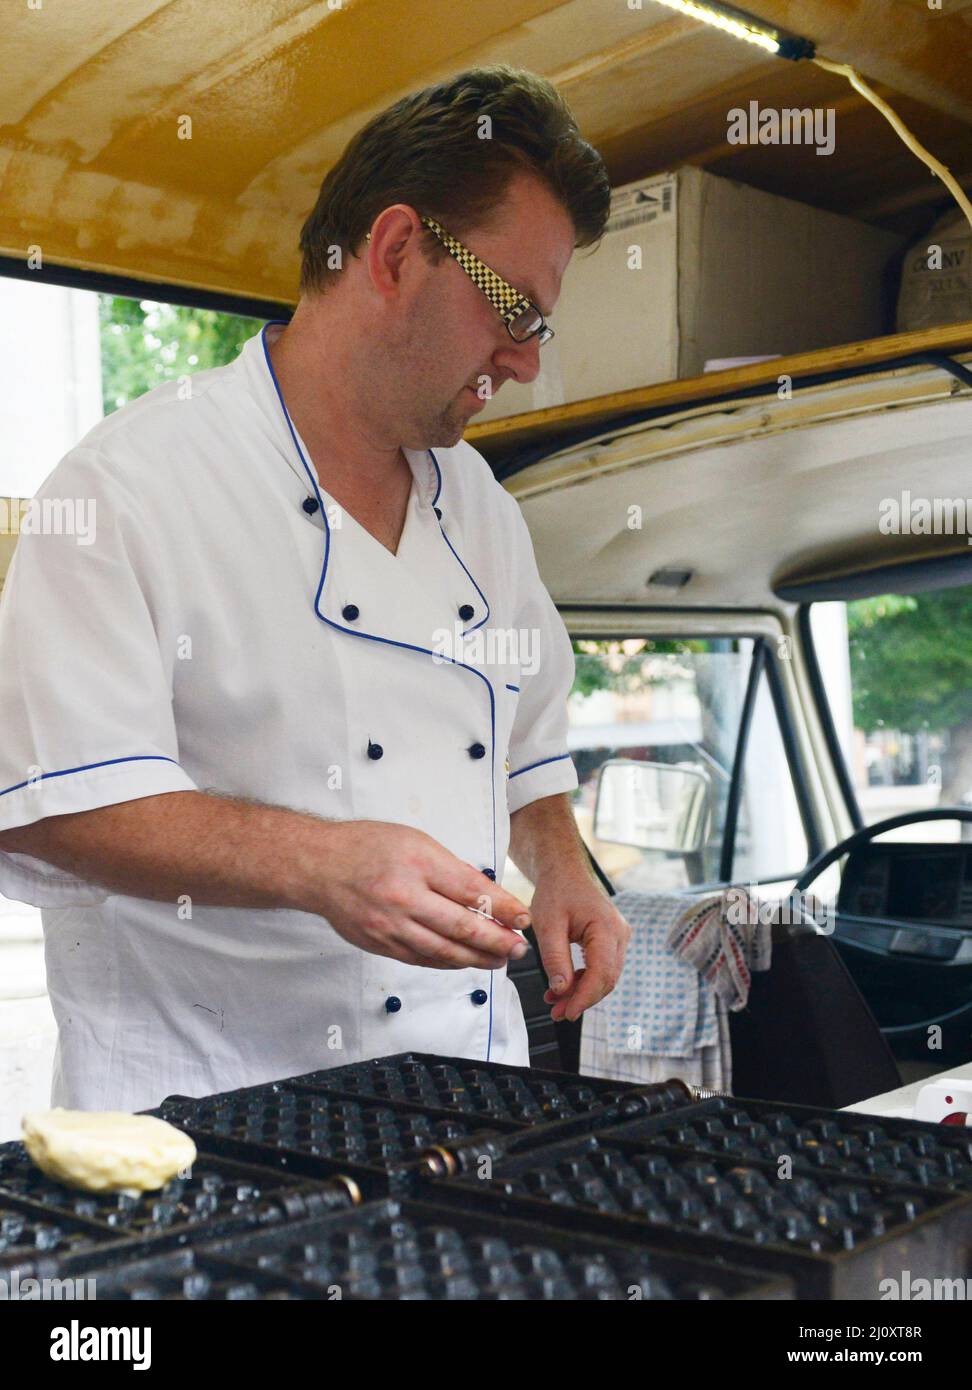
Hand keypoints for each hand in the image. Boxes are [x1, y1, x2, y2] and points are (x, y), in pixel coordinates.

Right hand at [304, 820, 532, 969]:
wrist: (317, 866)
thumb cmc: (366, 847)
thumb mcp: (415, 841)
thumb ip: (449, 868)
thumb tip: (484, 894)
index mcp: (418, 863)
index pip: (473, 891)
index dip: (504, 909)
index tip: (523, 918)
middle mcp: (405, 897)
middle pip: (463, 927)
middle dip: (498, 941)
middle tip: (519, 948)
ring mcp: (391, 925)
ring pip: (444, 951)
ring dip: (478, 959)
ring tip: (500, 960)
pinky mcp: (380, 944)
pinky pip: (422, 959)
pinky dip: (448, 963)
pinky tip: (465, 962)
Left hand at [530, 874, 629, 1021]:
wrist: (564, 872)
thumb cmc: (557, 892)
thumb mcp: (547, 924)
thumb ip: (555, 958)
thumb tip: (562, 990)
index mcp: (607, 927)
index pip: (602, 973)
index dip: (585, 997)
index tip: (566, 1013)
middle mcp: (619, 934)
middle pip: (607, 978)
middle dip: (582, 999)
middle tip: (557, 1013)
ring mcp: (618, 937)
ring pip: (605, 976)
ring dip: (582, 992)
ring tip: (556, 1004)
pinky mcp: (611, 940)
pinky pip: (601, 967)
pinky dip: (583, 980)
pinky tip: (563, 987)